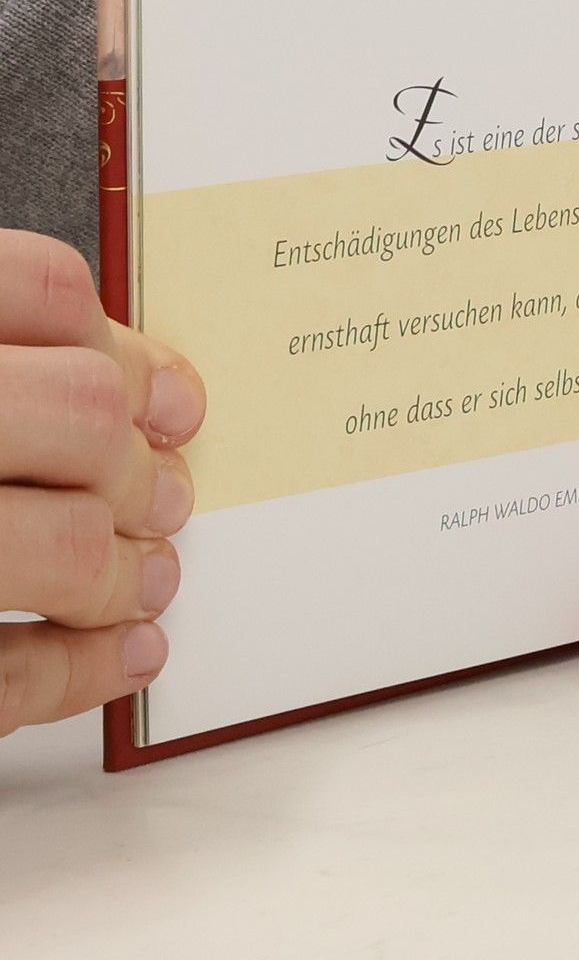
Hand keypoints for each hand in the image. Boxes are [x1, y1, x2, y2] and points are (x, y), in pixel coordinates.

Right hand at [1, 229, 205, 738]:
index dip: (129, 350)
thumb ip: (15, 362)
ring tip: (147, 576)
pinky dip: (78, 672)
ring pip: (61, 543)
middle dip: (141, 466)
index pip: (40, 287)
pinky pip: (4, 672)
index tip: (179, 402)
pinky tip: (126, 655)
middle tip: (169, 496)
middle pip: (78, 410)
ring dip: (125, 571)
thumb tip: (140, 391)